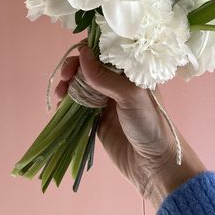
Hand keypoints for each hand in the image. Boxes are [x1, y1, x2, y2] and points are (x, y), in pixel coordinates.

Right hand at [55, 45, 204, 208]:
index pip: (106, 51)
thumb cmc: (149, 123)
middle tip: (65, 77)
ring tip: (60, 94)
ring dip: (68, 85)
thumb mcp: (129, 95)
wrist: (153, 163)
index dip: (88, 50)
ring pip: (81, 85)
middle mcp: (118, 82)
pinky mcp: (97, 118)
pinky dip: (68, 103)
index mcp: (131, 71)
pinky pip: (79, 105)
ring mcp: (107, 100)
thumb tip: (83, 53)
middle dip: (74, 68)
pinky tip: (61, 105)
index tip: (76, 58)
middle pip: (89, 66)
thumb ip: (104, 76)